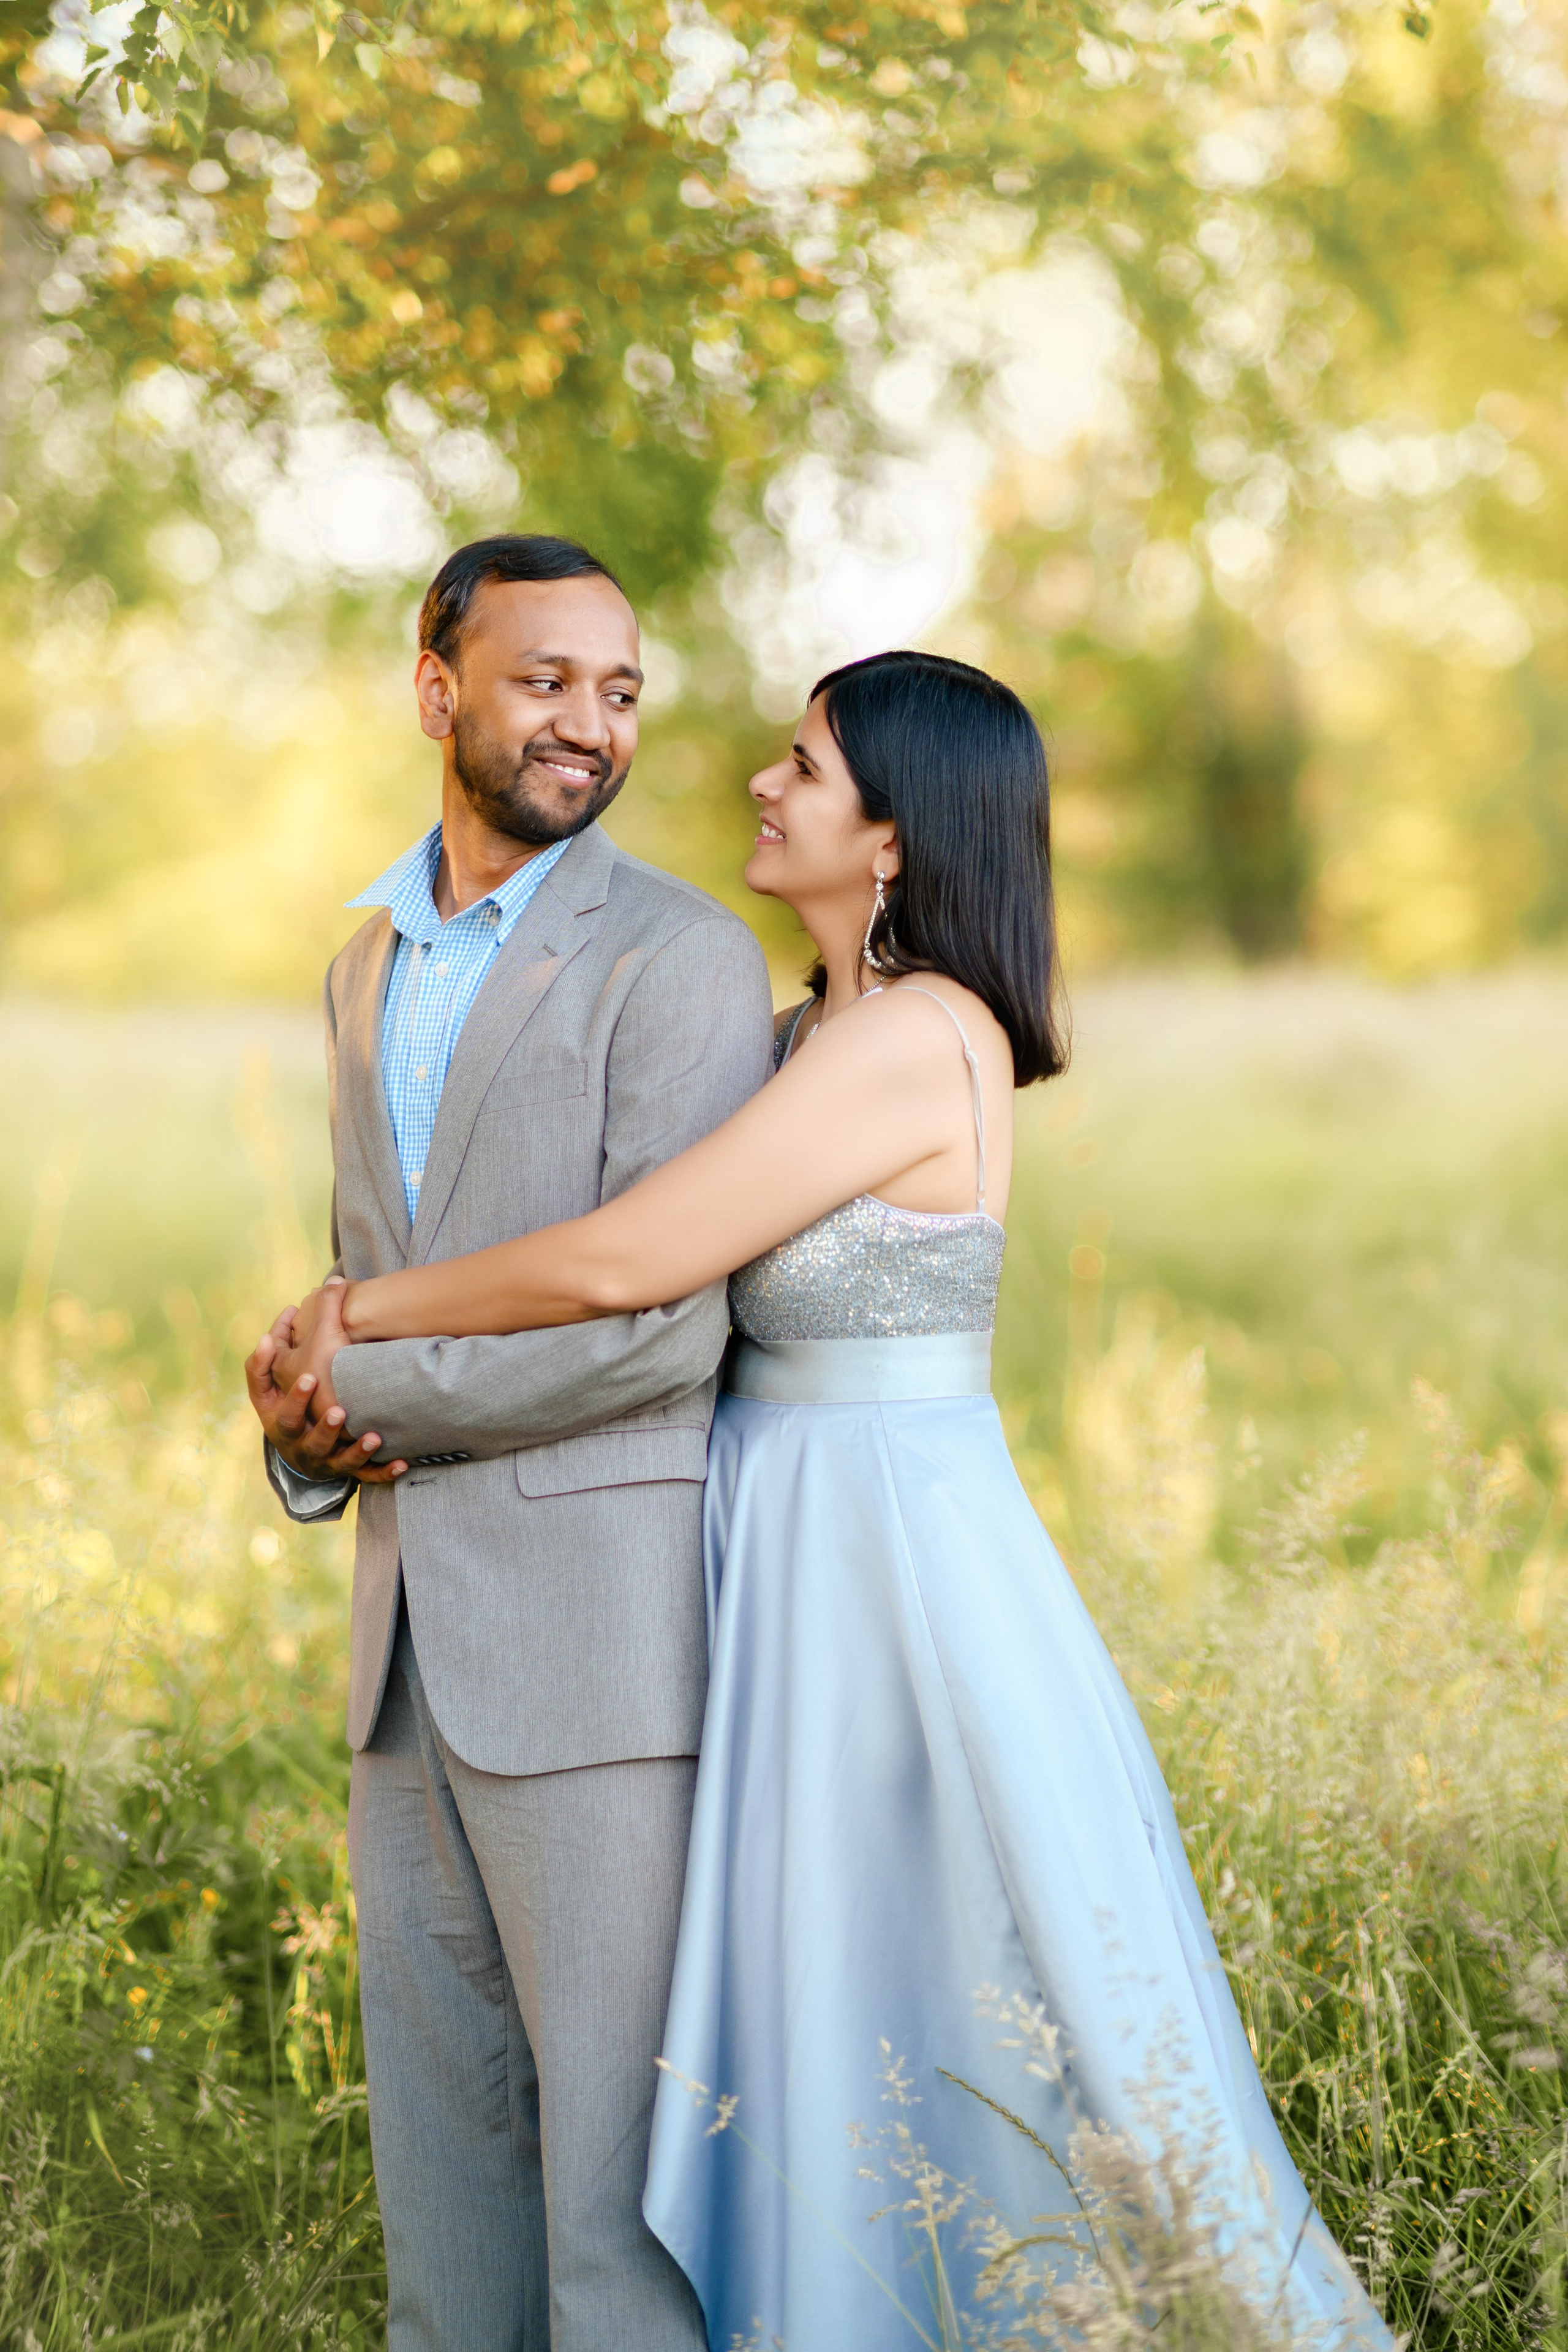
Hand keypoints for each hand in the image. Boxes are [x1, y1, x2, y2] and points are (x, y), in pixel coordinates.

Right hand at [245, 1300, 406, 1486]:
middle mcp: (305, 1448)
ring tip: (374, 1438)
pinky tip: (401, 1464)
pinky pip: (368, 1476)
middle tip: (339, 1411)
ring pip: (343, 1462)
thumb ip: (261, 1365)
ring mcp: (329, 1462)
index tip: (309, 1378)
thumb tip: (265, 1337)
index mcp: (283, 1429)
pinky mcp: (350, 1471)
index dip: (296, 1399)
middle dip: (326, 1429)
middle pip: (314, 1443)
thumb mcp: (264, 1393)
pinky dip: (384, 1473)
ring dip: (358, 1451)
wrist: (295, 1451)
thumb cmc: (281, 1410)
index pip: (287, 1416)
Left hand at [273, 1280, 350, 1408]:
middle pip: (285, 1355)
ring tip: (322, 1338)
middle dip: (294, 1337)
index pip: (274, 1338)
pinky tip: (340, 1362)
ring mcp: (304, 1398)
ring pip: (302, 1370)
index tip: (293, 1308)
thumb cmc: (328, 1371)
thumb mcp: (326, 1329)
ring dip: (309, 1353)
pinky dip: (324, 1368)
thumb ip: (329, 1301)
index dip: (282, 1321)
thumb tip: (335, 1280)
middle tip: (304, 1320)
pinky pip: (320, 1383)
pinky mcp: (323, 1407)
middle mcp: (287, 1382)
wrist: (346, 1413)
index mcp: (280, 1365)